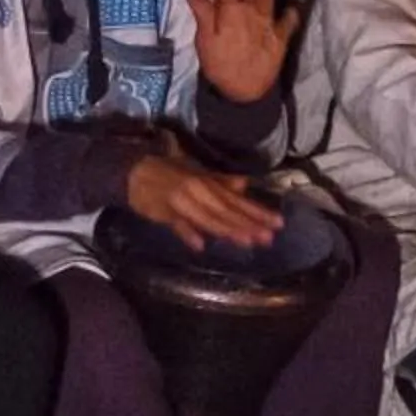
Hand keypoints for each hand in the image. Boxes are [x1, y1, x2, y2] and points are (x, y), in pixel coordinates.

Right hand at [125, 148, 280, 252]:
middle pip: (228, 212)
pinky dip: (188, 233)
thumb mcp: (200, 176)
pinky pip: (178, 223)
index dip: (259, 213)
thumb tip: (245, 184)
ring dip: (227, 230)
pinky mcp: (164, 211)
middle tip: (268, 238)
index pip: (239, 201)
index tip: (278, 224)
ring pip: (209, 218)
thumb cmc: (171, 174)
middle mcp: (201, 191)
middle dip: (249, 225)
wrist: (137, 171)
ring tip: (246, 242)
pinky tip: (199, 245)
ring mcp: (183, 201)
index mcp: (211, 185)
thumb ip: (222, 183)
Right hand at [189, 0, 300, 103]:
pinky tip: (290, 9)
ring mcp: (269, 23)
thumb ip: (202, 14)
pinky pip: (288, 22)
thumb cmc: (220, 66)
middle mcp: (252, 12)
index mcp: (231, 11)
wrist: (244, 90)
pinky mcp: (280, 37)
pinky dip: (290, 14)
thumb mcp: (204, 40)